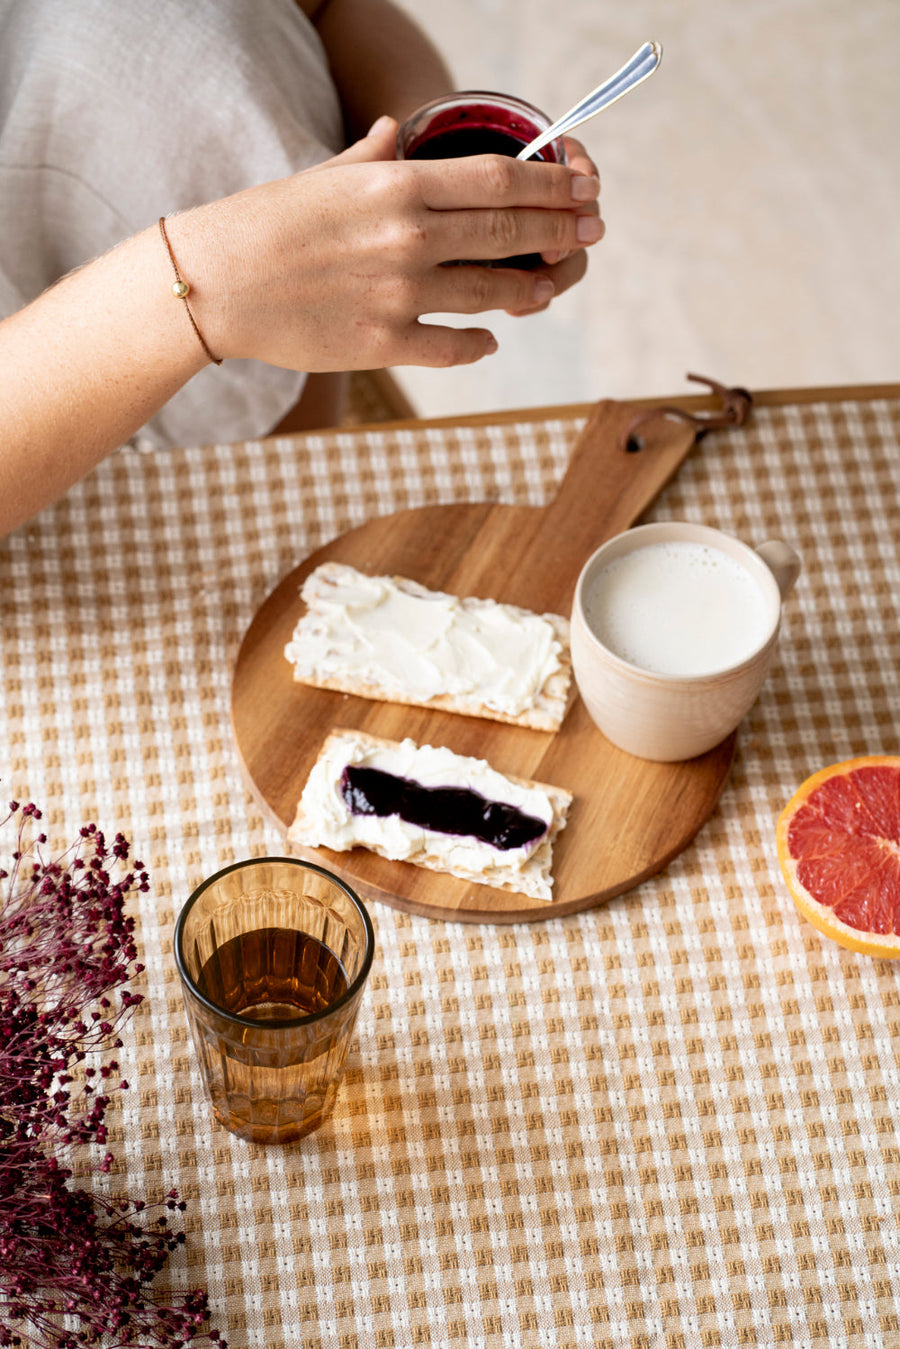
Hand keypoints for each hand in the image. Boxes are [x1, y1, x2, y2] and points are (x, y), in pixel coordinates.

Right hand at [168, 118, 603, 370]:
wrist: (215, 284)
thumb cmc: (264, 223)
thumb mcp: (322, 176)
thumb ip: (372, 158)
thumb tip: (397, 134)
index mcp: (397, 185)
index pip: (498, 179)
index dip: (551, 185)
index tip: (581, 189)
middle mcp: (408, 238)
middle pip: (509, 231)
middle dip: (560, 231)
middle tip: (591, 233)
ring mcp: (400, 295)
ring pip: (492, 293)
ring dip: (530, 290)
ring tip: (547, 287)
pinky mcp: (385, 344)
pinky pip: (454, 347)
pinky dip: (479, 343)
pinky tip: (489, 338)